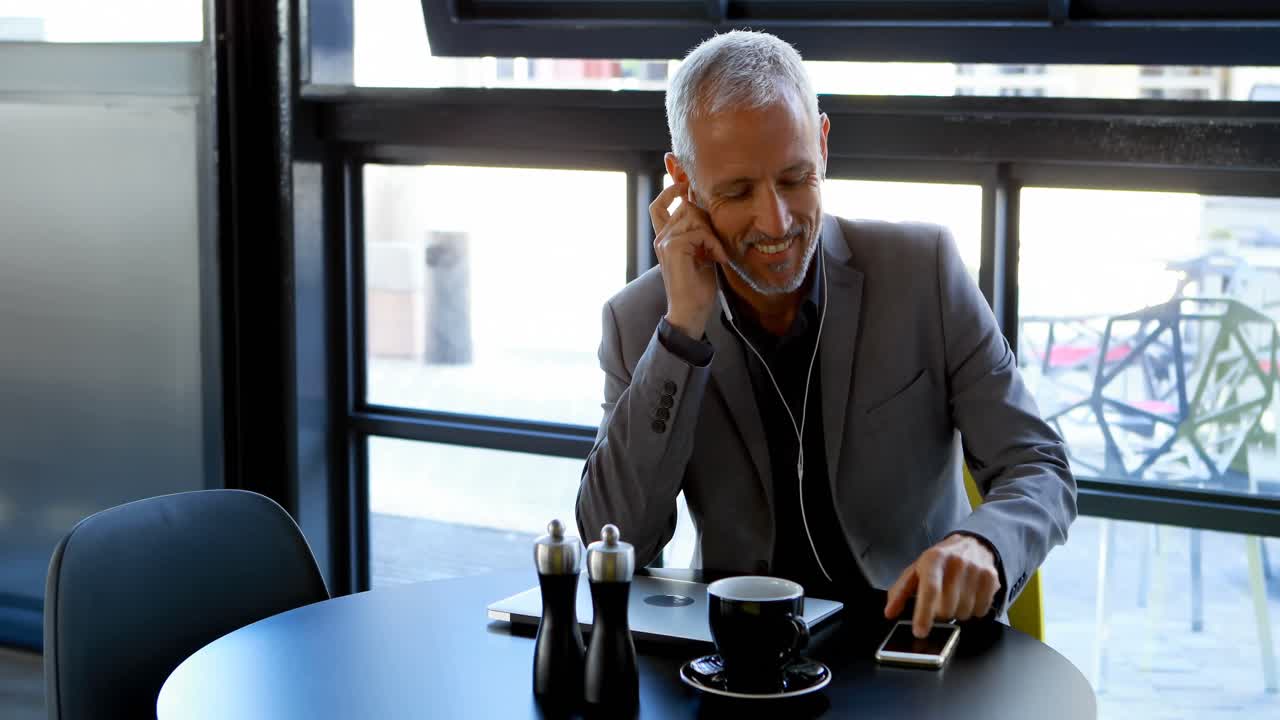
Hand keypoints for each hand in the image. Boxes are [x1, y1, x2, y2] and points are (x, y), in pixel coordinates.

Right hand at [650, 182, 728, 338]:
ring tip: (718, 253)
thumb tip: (709, 211)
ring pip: (693, 216)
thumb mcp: (701, 253)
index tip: (686, 185)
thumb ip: (701, 233)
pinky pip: (699, 232)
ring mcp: (665, 242)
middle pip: (685, 206)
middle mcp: (661, 238)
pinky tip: (718, 259)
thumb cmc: (698, 287)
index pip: (659, 206)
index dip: (671, 191)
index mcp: (665, 239)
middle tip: (716, 243)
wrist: (690, 312)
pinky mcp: (673, 248)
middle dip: (707, 218)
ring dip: (712, 233)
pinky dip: (713, 244)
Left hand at [883, 534, 1000, 637]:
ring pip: (964, 612)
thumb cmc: (940, 561)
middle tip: (939, 603)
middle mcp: (957, 563)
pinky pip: (980, 611)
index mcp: (934, 559)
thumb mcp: (916, 570)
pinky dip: (972, 611)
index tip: (920, 632)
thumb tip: (889, 612)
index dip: (924, 614)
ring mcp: (976, 570)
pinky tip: (968, 597)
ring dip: (956, 612)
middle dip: (940, 613)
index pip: (929, 590)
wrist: (972, 544)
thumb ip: (900, 592)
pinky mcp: (992, 579)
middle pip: (947, 607)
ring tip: (954, 597)